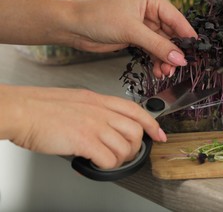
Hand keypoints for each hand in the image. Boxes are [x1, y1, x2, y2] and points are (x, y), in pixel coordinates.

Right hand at [0, 84, 165, 168]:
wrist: (21, 110)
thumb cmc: (41, 107)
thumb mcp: (76, 101)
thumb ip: (95, 112)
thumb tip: (105, 129)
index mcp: (99, 100)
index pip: (136, 110)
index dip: (152, 124)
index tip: (159, 134)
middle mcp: (101, 111)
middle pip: (136, 131)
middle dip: (135, 147)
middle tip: (125, 154)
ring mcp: (94, 125)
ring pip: (125, 147)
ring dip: (120, 159)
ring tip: (107, 159)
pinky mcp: (85, 140)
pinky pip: (109, 159)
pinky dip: (106, 165)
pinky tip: (95, 162)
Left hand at [69, 0, 196, 77]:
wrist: (74, 28)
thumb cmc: (98, 18)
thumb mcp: (132, 31)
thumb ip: (157, 45)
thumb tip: (179, 58)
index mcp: (150, 0)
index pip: (175, 18)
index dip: (186, 35)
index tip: (195, 50)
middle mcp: (148, 11)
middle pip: (170, 34)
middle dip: (173, 52)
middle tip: (177, 67)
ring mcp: (142, 26)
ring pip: (161, 45)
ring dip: (164, 59)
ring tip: (165, 73)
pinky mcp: (135, 38)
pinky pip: (152, 50)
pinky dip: (155, 61)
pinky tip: (157, 71)